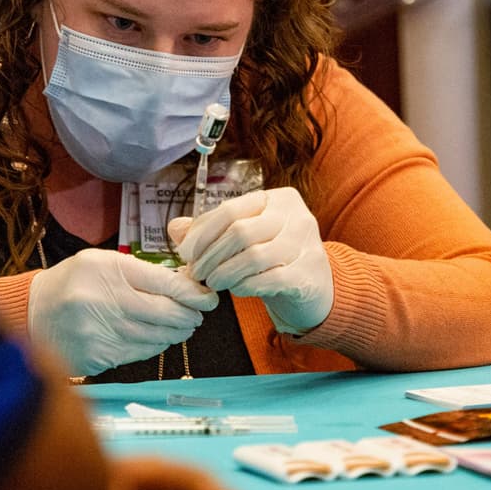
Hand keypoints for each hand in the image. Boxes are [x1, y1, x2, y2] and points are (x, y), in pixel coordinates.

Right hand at [27, 248, 218, 375]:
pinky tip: (158, 338)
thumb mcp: (102, 263)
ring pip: (157, 337)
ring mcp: (102, 332)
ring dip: (175, 333)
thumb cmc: (72, 283)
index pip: (165, 283)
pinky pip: (141, 352)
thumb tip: (185, 285)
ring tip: (182, 326)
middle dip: (189, 315)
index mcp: (108, 270)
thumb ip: (141, 272)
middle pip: (167, 313)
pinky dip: (155, 346)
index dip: (193, 293)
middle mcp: (106, 301)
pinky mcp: (100, 357)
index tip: (208, 298)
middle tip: (198, 314)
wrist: (32, 313)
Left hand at [168, 187, 332, 335]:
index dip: (202, 232)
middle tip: (196, 273)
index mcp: (278, 199)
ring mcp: (306, 245)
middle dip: (210, 255)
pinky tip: (236, 290)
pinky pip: (268, 279)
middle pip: (240, 231)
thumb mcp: (243, 239)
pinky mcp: (308, 274)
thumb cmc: (273, 258)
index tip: (185, 253)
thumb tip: (175, 228)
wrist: (315, 288)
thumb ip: (210, 230)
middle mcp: (296, 216)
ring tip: (213, 283)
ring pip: (253, 256)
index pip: (230, 209)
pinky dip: (245, 285)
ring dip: (224, 273)